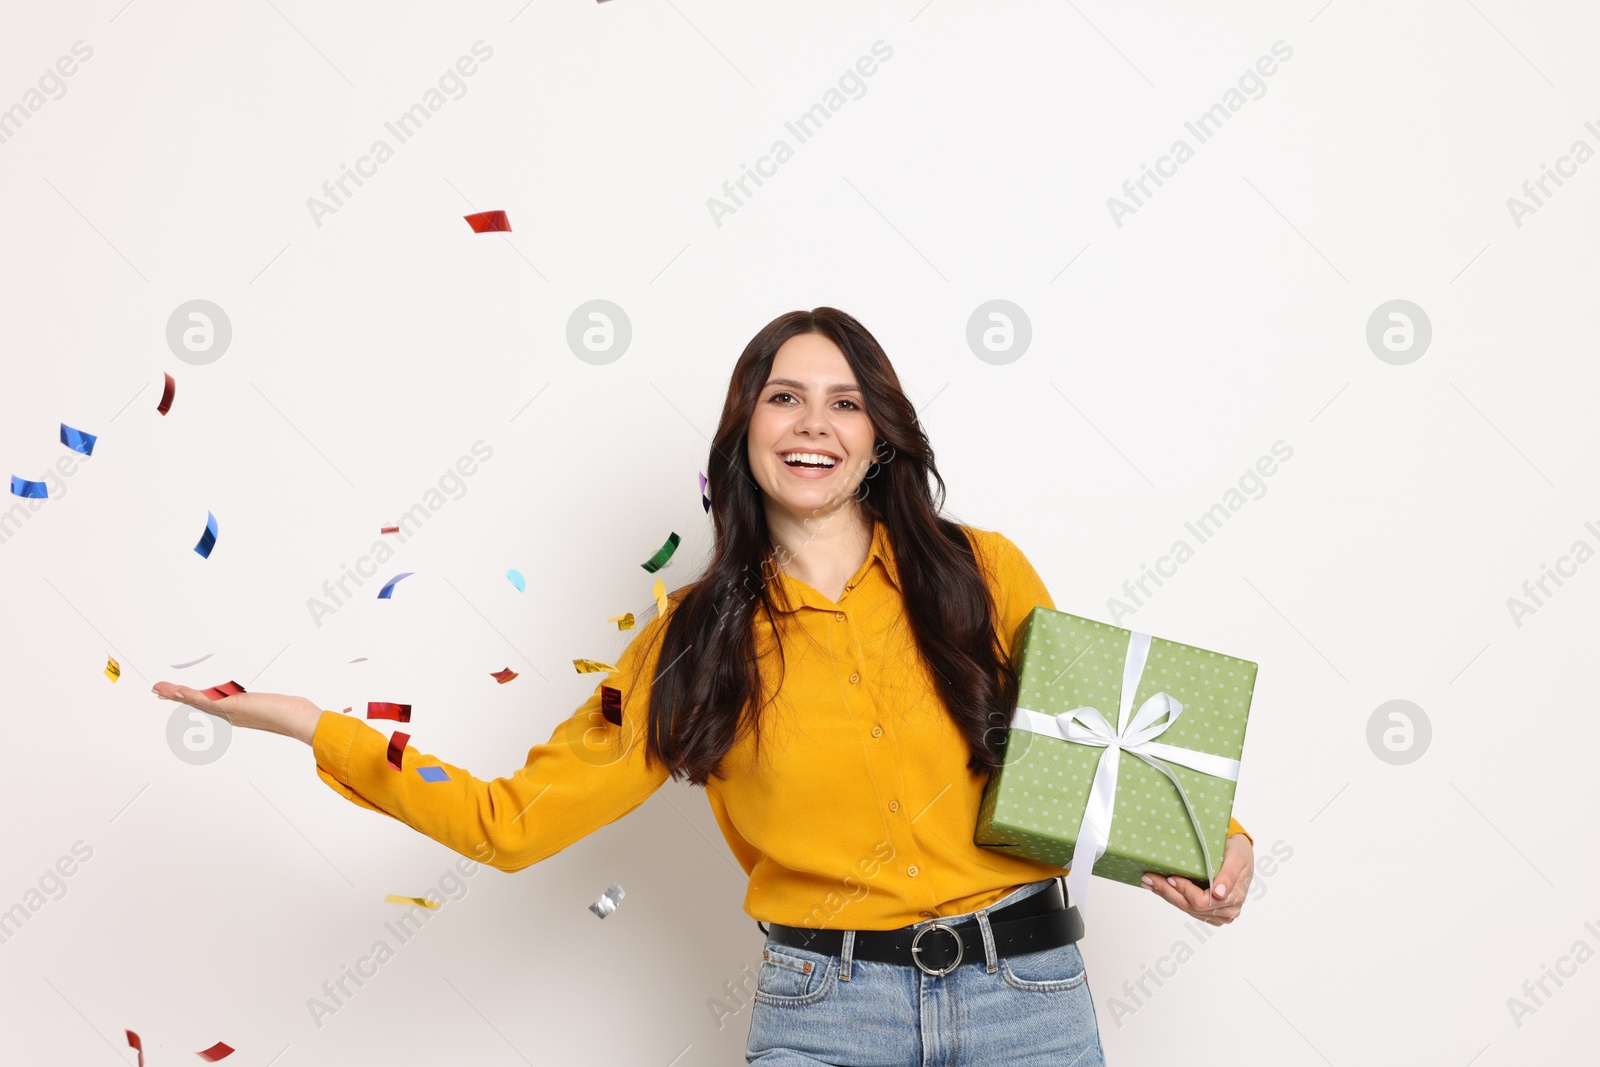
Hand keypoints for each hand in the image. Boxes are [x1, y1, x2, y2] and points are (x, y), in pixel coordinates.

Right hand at [152, 682, 322, 745]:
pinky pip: (206, 700)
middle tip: (158, 690)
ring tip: (160, 689)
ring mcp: (228, 711)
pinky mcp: (231, 706)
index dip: (191, 698)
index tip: (177, 693)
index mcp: (234, 712)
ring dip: (177, 695)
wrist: (294, 720)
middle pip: (197, 702)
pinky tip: (177, 691)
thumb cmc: (288, 713)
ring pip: (197, 701)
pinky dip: (190, 695)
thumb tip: (272, 700)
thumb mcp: (271, 703)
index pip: (207, 703)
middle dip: (177, 696)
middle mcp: (228, 713)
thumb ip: (265, 701)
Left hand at [1142, 833, 1252, 925]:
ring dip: (1166, 895)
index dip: (1184, 890)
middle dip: (1168, 892)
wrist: (1240, 856)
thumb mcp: (1237, 857)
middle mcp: (1226, 911)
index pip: (1201, 901)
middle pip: (1190, 907)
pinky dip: (1172, 897)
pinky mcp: (1208, 913)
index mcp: (1233, 899)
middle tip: (1149, 878)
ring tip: (1150, 882)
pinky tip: (1160, 888)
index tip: (1170, 878)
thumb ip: (1229, 875)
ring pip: (1186, 908)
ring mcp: (1217, 914)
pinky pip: (1187, 907)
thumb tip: (1219, 893)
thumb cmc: (1238, 854)